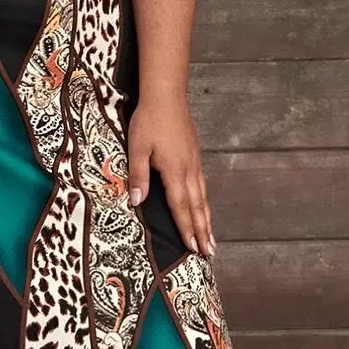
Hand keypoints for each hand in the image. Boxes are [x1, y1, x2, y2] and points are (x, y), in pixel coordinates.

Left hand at [126, 92, 213, 256]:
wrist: (166, 96)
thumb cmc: (148, 121)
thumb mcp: (137, 148)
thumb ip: (138, 175)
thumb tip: (137, 201)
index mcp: (174, 170)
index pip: (180, 206)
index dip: (186, 228)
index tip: (193, 248)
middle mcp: (189, 170)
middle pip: (197, 206)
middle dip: (202, 231)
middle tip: (210, 252)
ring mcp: (194, 163)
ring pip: (203, 197)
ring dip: (207, 219)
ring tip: (212, 238)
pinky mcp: (195, 156)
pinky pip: (202, 186)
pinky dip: (205, 202)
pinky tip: (204, 207)